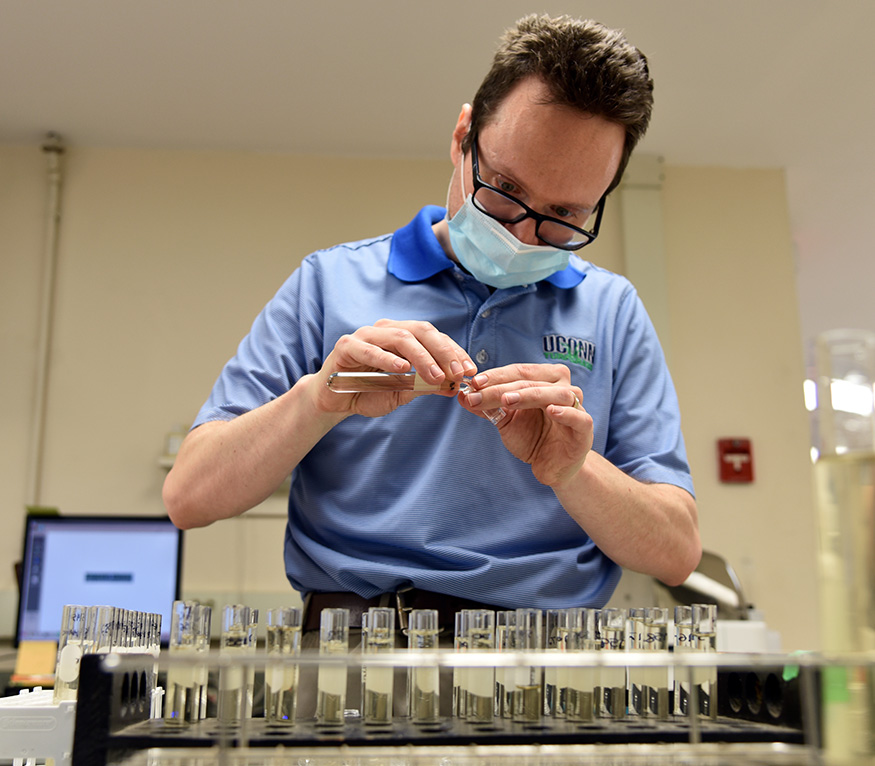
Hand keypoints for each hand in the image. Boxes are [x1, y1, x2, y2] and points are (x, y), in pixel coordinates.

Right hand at [314, 319, 477, 417]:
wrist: (334, 401)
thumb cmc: (368, 392)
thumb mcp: (402, 392)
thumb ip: (425, 386)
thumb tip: (454, 385)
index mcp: (402, 336)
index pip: (434, 337)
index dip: (453, 351)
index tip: (469, 370)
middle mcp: (386, 330)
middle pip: (421, 331)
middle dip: (443, 351)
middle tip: (457, 372)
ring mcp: (366, 335)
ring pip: (400, 337)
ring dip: (421, 357)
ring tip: (435, 375)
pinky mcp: (347, 346)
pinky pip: (370, 350)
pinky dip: (388, 358)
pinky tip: (402, 369)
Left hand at [458, 363, 592, 486]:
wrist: (552, 466)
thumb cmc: (533, 437)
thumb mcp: (506, 420)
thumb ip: (487, 407)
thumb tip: (462, 395)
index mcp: (546, 379)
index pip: (519, 372)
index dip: (496, 376)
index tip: (473, 383)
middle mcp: (563, 388)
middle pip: (531, 381)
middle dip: (501, 388)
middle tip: (478, 394)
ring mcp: (577, 407)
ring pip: (554, 394)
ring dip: (529, 395)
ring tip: (506, 401)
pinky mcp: (584, 429)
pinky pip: (579, 417)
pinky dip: (566, 413)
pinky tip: (552, 411)